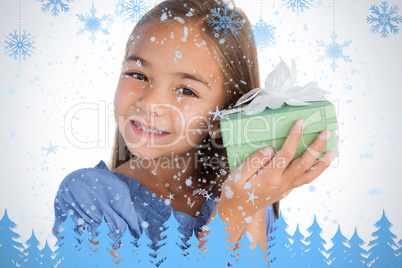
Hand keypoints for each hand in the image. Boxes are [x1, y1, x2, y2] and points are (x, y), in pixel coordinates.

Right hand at [218, 119, 337, 224]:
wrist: (237, 212)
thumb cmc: (234, 192)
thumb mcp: (236, 175)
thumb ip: (253, 162)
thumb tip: (269, 149)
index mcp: (269, 177)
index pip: (286, 154)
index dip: (294, 137)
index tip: (301, 122)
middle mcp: (281, 183)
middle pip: (304, 164)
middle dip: (317, 147)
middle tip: (327, 132)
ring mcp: (286, 188)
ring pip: (309, 175)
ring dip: (322, 163)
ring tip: (333, 151)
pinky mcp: (286, 190)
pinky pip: (304, 180)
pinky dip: (315, 171)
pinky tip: (319, 163)